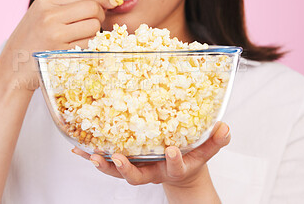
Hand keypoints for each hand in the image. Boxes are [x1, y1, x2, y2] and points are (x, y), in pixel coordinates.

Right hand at [0, 0, 117, 90]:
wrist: (12, 68)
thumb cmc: (31, 40)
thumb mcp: (40, 14)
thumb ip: (65, 5)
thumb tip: (101, 0)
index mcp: (45, 2)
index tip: (110, 2)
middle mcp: (50, 16)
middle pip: (92, 8)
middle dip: (101, 14)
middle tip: (97, 21)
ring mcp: (55, 35)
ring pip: (94, 26)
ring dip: (96, 32)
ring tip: (83, 36)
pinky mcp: (62, 53)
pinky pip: (89, 44)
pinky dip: (90, 45)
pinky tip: (79, 46)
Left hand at [72, 122, 229, 187]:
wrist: (180, 169)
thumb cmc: (192, 156)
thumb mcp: (206, 150)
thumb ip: (216, 140)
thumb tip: (225, 127)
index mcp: (175, 168)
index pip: (175, 167)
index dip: (174, 160)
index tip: (172, 150)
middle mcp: (152, 171)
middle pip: (136, 177)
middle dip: (126, 169)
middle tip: (117, 158)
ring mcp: (137, 168)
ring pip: (118, 172)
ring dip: (103, 165)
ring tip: (90, 155)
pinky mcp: (126, 162)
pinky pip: (107, 162)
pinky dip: (93, 157)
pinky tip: (78, 149)